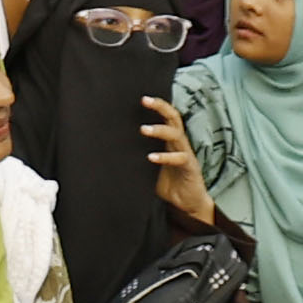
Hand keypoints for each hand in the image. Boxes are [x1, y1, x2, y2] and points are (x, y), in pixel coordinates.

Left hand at [138, 97, 215, 227]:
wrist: (186, 205)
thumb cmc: (167, 184)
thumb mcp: (148, 167)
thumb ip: (137, 156)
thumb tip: (112, 150)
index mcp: (170, 141)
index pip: (167, 117)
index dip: (157, 106)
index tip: (142, 98)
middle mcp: (179, 144)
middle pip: (174, 118)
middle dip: (160, 107)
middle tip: (145, 100)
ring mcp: (186, 155)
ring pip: (177, 135)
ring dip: (160, 130)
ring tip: (143, 129)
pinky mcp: (191, 168)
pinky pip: (180, 158)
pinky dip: (165, 157)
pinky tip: (151, 157)